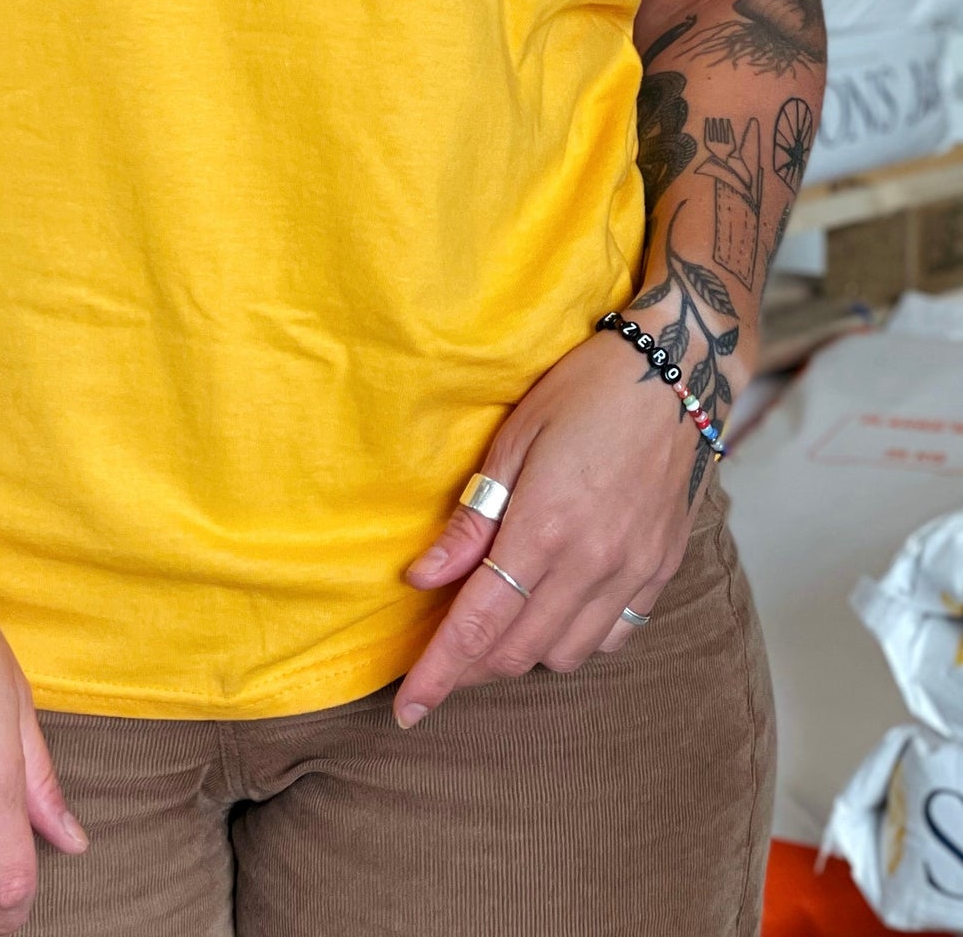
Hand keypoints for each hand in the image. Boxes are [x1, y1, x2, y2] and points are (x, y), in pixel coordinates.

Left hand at [392, 330, 714, 728]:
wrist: (674, 374)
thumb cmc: (582, 391)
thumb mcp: (513, 441)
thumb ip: (472, 521)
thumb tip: (423, 579)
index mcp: (544, 528)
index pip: (479, 624)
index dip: (439, 673)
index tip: (407, 708)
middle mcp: (593, 563)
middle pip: (517, 650)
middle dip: (469, 667)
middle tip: (440, 657)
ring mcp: (633, 572)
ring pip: (564, 654)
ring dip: (520, 654)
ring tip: (494, 626)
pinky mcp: (661, 571)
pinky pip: (612, 638)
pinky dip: (573, 640)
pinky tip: (554, 611)